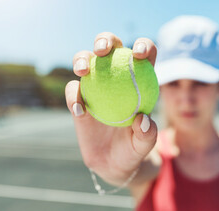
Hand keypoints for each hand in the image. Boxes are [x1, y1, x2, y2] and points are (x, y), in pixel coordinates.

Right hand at [65, 32, 157, 184]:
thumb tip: (142, 120)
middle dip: (105, 40)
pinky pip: (72, 90)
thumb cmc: (132, 149)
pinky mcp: (77, 98)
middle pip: (110, 48)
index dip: (143, 46)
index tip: (139, 54)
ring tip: (83, 69)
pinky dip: (72, 95)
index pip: (144, 55)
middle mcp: (115, 76)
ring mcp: (94, 85)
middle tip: (103, 50)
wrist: (111, 162)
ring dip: (82, 58)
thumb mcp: (143, 146)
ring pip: (85, 60)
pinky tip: (78, 110)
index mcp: (138, 80)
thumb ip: (147, 135)